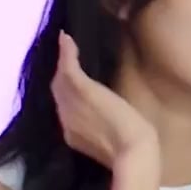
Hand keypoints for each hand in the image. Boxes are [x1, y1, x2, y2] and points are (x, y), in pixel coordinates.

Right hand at [52, 32, 156, 169]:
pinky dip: (66, 52)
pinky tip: (65, 37)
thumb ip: (102, 130)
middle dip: (59, 75)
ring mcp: (71, 104)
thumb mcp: (111, 141)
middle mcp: (65, 119)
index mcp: (72, 135)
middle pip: (58, 92)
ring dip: (61, 60)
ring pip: (59, 78)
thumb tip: (105, 119)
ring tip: (64, 43)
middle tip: (62, 57)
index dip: (65, 95)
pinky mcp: (81, 89)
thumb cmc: (131, 150)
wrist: (132, 152)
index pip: (65, 109)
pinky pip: (67, 67)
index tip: (68, 82)